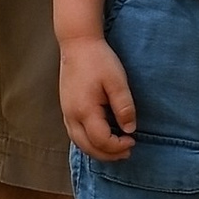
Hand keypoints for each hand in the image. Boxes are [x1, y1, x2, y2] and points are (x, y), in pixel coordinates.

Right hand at [60, 35, 138, 159]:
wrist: (77, 43)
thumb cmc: (98, 59)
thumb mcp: (117, 81)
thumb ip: (124, 107)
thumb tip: (130, 129)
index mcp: (85, 110)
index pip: (101, 141)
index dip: (118, 146)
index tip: (132, 140)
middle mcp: (72, 116)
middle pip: (88, 147)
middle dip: (108, 155)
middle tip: (126, 152)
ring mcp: (66, 113)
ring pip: (79, 143)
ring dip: (97, 151)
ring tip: (115, 149)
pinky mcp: (66, 108)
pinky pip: (75, 134)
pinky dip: (88, 142)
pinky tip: (100, 138)